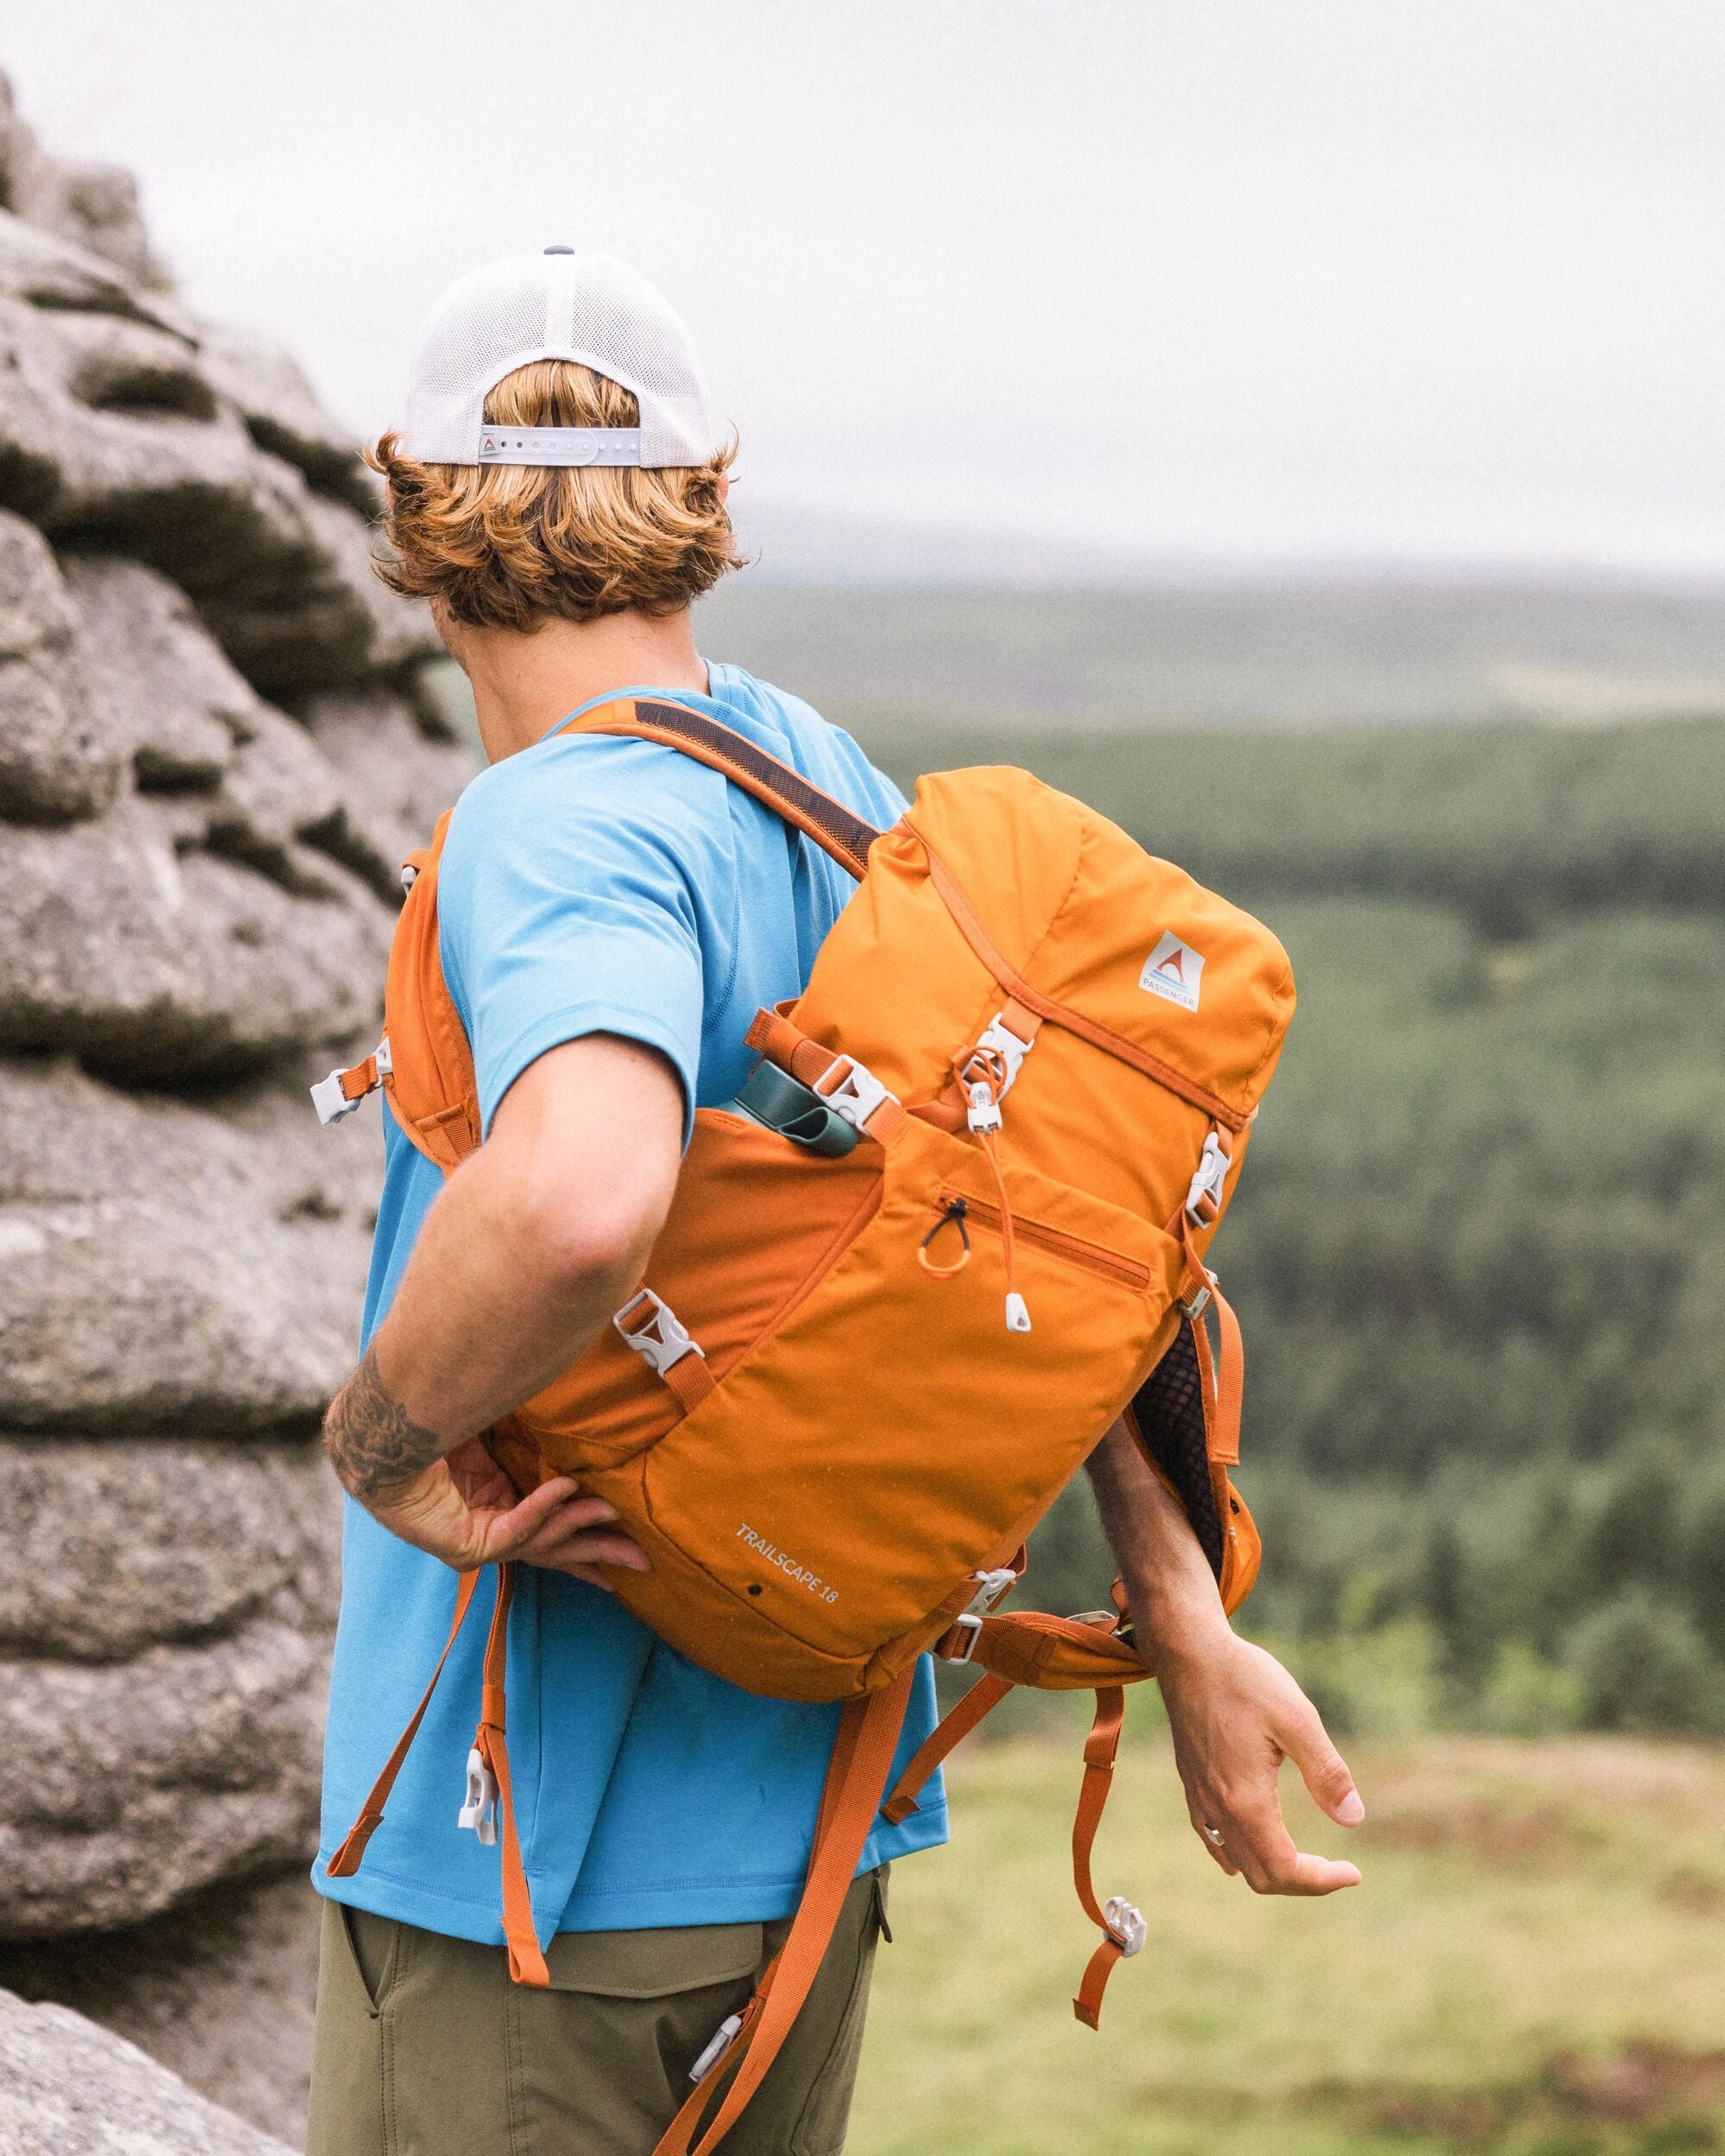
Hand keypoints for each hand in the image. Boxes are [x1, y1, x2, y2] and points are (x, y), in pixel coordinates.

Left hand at [361, 1434, 650, 1589]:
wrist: (384, 1426)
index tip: (624, 1534)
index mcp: (496, 1499)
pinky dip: (542, 1510)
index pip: (550, 1527)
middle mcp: (487, 1524)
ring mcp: (474, 1540)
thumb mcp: (503, 1422)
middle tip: (644, 1562)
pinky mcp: (463, 1546)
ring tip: (613, 1511)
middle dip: (600, 1553)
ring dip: (580, 1529)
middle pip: (555, 1548)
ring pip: (541, 1546)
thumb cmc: (437, 1415)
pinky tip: (566, 1488)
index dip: (587, 1534)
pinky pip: (514, 1532)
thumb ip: (539, 1429)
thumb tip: (582, 1402)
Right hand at [1155, 1625, 1363, 1895]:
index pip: (1285, 1870)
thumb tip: (1354, 1819)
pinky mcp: (1190, 1782)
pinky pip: (1213, 1839)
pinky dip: (1239, 1855)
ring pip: (1236, 1861)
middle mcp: (1217, 1808)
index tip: (1354, 1873)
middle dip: (1303, 1882)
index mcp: (1245, 1799)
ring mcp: (1199, 1797)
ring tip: (1306, 1858)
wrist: (1186, 1651)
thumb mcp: (1297, 1717)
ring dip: (1274, 1870)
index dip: (1323, 1881)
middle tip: (1337, 1867)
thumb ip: (1326, 1772)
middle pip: (1261, 1876)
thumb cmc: (1244, 1679)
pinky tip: (1254, 1842)